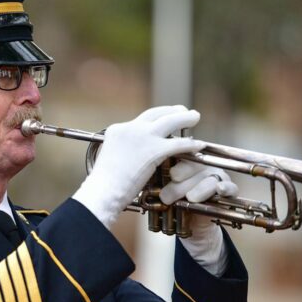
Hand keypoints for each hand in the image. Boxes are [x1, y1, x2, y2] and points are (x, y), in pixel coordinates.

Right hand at [72, 105, 201, 227]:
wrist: (103, 191)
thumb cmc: (105, 185)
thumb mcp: (111, 160)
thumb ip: (124, 152)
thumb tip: (133, 157)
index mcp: (118, 130)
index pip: (141, 119)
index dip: (156, 118)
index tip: (165, 117)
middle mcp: (130, 128)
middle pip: (156, 113)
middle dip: (172, 110)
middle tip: (184, 111)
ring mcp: (142, 137)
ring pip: (170, 121)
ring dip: (185, 118)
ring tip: (195, 116)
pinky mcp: (154, 149)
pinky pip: (178, 143)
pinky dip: (190, 144)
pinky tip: (198, 145)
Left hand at [161, 160, 236, 276]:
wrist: (190, 226)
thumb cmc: (175, 204)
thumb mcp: (163, 193)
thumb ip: (157, 182)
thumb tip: (144, 175)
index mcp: (185, 162)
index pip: (182, 156)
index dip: (177, 164)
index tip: (171, 175)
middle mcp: (202, 166)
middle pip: (195, 167)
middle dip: (181, 182)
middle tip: (168, 196)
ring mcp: (217, 177)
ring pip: (210, 178)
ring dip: (199, 189)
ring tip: (190, 199)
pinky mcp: (229, 190)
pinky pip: (230, 187)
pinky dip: (226, 188)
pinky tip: (219, 190)